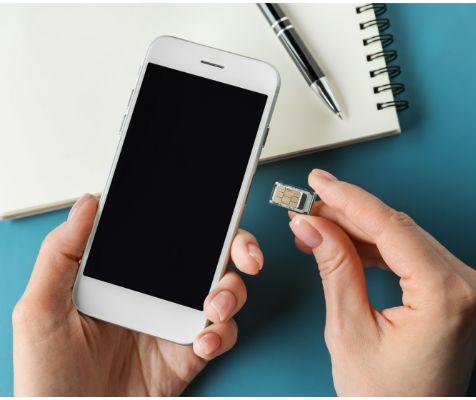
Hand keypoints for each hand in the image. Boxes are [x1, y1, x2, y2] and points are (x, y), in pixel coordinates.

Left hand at [12, 194, 263, 395]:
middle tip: (246, 257)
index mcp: (124, 274)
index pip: (167, 235)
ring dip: (232, 292)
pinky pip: (221, 334)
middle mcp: (155, 294)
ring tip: (214, 306)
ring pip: (225, 291)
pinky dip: (221, 335)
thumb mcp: (40, 310)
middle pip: (209, 257)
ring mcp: (175, 322)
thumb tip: (87, 204)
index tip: (215, 212)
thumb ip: (60, 254)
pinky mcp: (188, 354)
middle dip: (238, 249)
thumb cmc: (47, 376)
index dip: (197, 219)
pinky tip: (202, 342)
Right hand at [288, 170, 475, 395]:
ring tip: (320, 228)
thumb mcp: (350, 331)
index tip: (320, 185)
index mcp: (447, 297)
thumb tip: (315, 226)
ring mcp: (468, 289)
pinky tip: (349, 245)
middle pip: (399, 229)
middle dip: (350, 215)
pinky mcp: (459, 293)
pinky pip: (415, 256)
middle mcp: (468, 287)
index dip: (349, 200)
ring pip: (406, 239)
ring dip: (361, 230)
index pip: (391, 228)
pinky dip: (380, 249)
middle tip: (311, 207)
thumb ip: (335, 268)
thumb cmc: (389, 398)